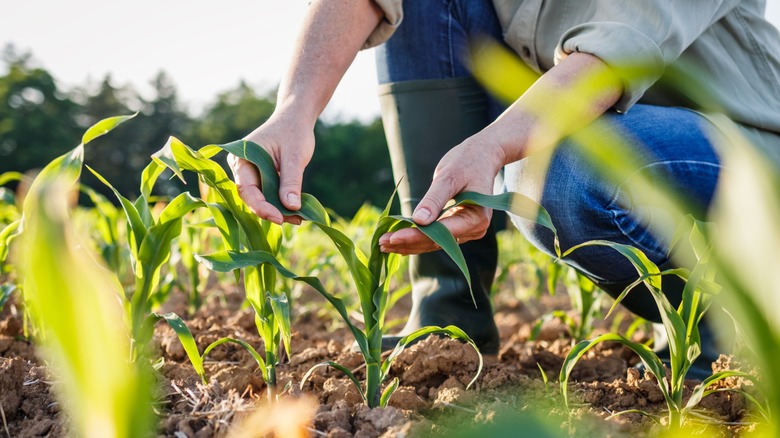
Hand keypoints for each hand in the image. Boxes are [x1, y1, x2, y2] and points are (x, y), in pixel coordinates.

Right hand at [228, 112, 314, 224]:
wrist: (295, 118)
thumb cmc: (293, 132)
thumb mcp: (294, 156)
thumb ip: (291, 181)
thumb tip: (292, 207)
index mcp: (241, 158)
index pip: (246, 189)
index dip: (261, 207)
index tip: (279, 218)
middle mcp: (241, 168)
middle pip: (252, 197)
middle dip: (272, 211)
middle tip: (295, 219)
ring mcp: (250, 173)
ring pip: (261, 198)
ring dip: (278, 209)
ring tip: (300, 218)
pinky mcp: (261, 178)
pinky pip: (268, 194)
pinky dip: (281, 203)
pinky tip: (297, 211)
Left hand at [378, 135, 506, 253]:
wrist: (481, 156)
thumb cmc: (467, 161)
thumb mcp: (449, 176)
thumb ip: (434, 199)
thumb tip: (419, 221)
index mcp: (476, 218)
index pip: (441, 233)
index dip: (416, 236)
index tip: (393, 237)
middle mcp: (474, 229)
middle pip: (436, 242)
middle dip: (408, 243)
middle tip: (381, 243)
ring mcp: (466, 231)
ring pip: (433, 243)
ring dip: (408, 244)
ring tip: (383, 244)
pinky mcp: (457, 228)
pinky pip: (435, 237)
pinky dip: (415, 238)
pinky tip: (396, 240)